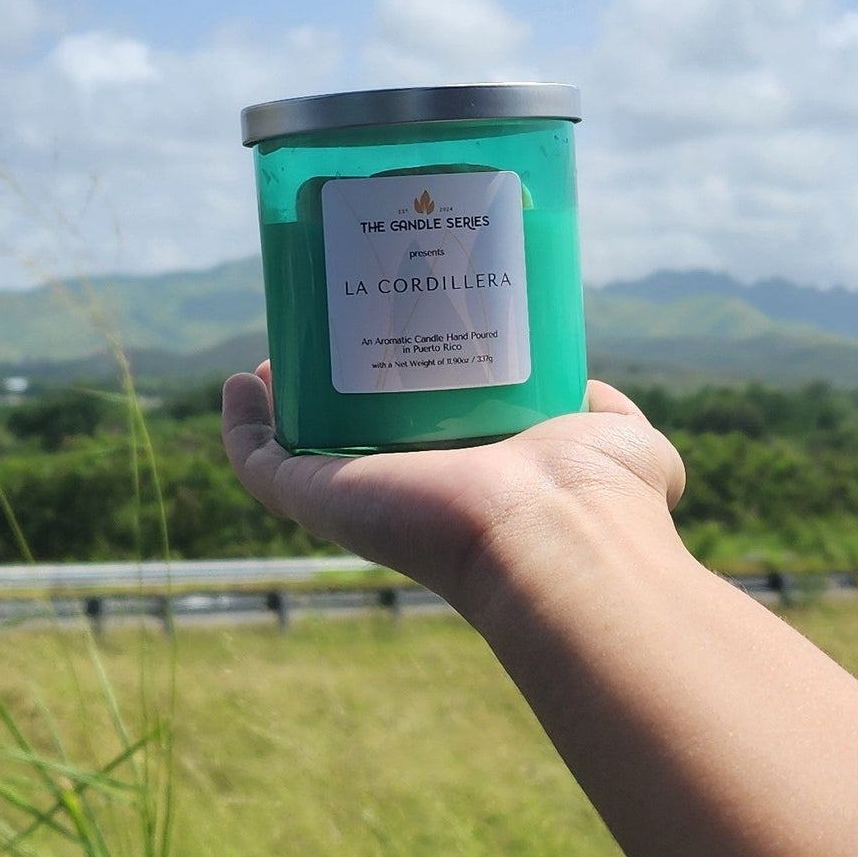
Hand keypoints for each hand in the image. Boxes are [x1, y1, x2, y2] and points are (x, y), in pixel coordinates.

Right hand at [222, 363, 685, 615]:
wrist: (561, 534)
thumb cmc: (601, 495)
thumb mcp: (617, 435)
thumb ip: (608, 412)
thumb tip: (596, 395)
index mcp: (466, 466)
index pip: (416, 422)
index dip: (391, 377)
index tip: (380, 326)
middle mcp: (411, 482)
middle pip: (350, 427)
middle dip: (331, 379)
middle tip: (326, 322)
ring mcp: (362, 494)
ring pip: (296, 445)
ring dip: (277, 399)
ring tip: (276, 346)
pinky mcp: (323, 498)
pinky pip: (260, 464)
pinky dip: (240, 427)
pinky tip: (240, 383)